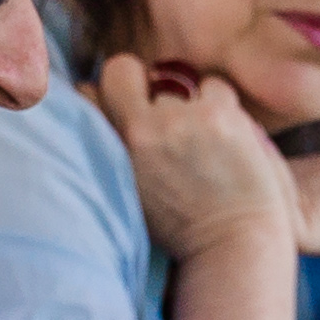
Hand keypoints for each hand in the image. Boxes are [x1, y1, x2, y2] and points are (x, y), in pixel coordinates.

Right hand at [92, 53, 299, 275]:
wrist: (232, 246)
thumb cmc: (182, 230)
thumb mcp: (128, 193)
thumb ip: (114, 150)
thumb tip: (97, 106)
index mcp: (113, 150)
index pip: (87, 91)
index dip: (105, 96)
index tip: (121, 108)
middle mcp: (141, 129)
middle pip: (123, 72)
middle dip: (139, 88)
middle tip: (162, 117)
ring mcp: (181, 118)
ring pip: (173, 81)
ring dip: (185, 102)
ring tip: (201, 137)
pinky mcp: (218, 114)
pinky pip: (213, 86)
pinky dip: (218, 104)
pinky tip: (225, 134)